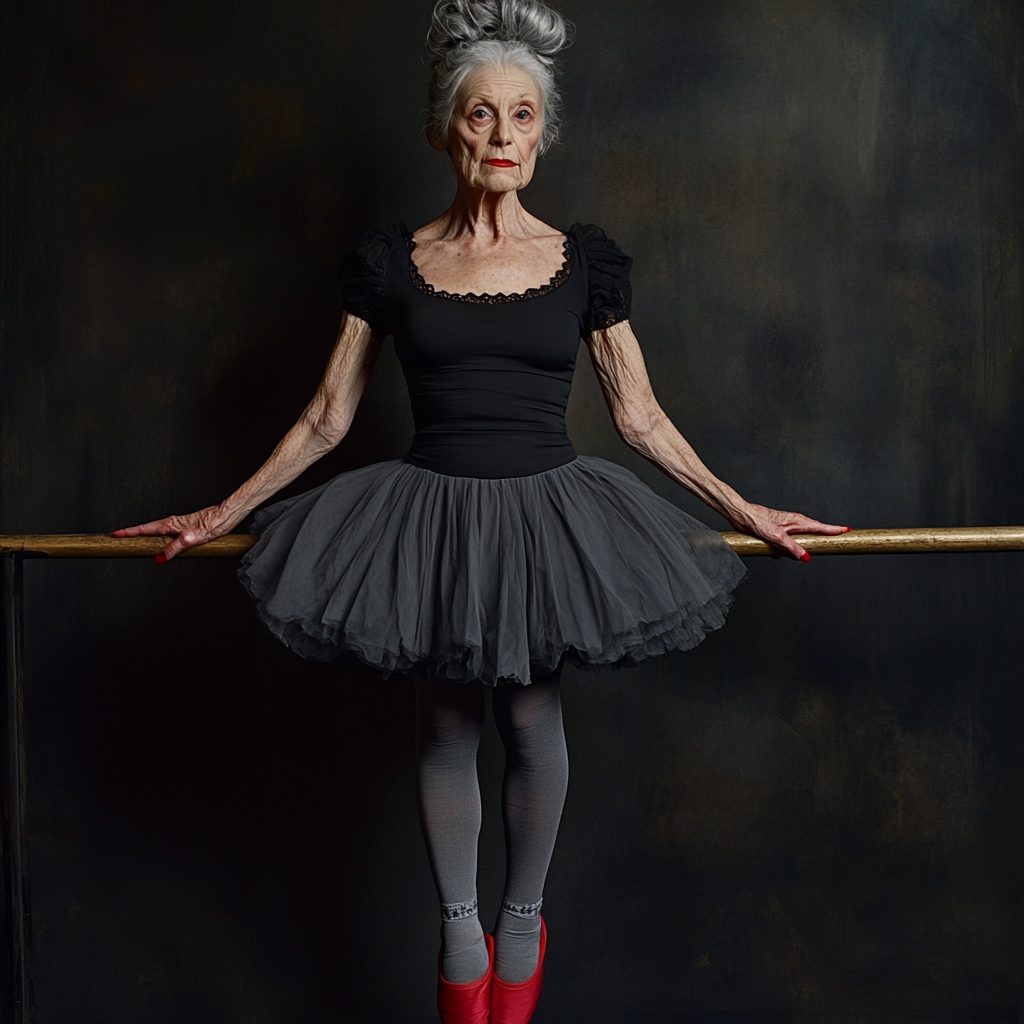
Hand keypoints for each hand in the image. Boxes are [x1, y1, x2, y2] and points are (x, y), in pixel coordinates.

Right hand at [111, 505, 235, 561]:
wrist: (224, 517)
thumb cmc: (211, 525)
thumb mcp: (189, 540)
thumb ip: (173, 549)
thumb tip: (159, 558)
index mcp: (169, 524)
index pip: (144, 529)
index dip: (128, 532)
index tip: (115, 534)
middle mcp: (171, 523)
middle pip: (146, 530)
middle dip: (131, 534)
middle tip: (118, 538)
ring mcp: (177, 525)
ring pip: (155, 532)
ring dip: (143, 536)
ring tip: (132, 542)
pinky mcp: (184, 528)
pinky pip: (165, 534)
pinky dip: (156, 537)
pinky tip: (158, 544)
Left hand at [729, 504, 849, 560]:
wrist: (742, 516)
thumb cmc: (758, 522)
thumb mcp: (778, 538)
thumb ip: (793, 548)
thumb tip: (807, 558)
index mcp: (798, 521)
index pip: (821, 527)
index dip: (834, 530)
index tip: (848, 530)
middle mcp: (794, 523)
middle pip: (811, 536)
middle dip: (812, 545)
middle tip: (824, 546)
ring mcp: (786, 527)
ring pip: (796, 543)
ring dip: (790, 551)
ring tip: (779, 551)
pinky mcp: (778, 532)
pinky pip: (785, 545)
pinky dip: (780, 550)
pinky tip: (771, 552)